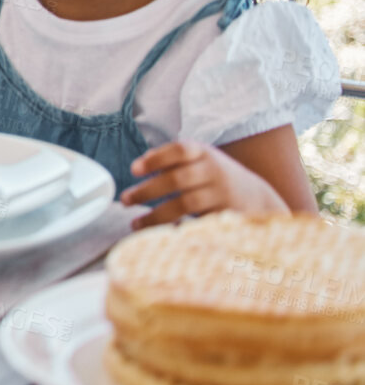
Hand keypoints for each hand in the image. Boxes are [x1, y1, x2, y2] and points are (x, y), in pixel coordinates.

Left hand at [120, 140, 289, 227]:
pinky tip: (160, 234)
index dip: (156, 159)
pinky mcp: (226, 216)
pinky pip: (198, 223)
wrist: (258, 197)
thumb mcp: (201, 159)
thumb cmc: (217, 176)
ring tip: (135, 223)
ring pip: (185, 204)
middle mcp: (213, 171)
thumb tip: (143, 161)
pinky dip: (178, 228)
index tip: (134, 169)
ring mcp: (221, 194)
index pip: (179, 150)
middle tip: (125, 200)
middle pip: (177, 179)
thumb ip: (174, 160)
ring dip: (156, 215)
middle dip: (148, 191)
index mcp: (204, 153)